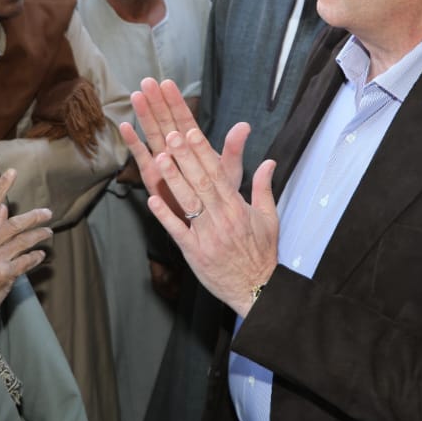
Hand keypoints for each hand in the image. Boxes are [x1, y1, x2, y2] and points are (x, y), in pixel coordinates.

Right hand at [0, 169, 52, 334]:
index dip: (1, 188)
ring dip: (39, 236)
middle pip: (13, 223)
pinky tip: (40, 256)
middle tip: (48, 213)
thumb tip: (1, 206)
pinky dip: (36, 256)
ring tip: (48, 233)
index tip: (12, 171)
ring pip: (23, 240)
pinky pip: (27, 260)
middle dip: (34, 217)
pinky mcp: (4, 275)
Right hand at [119, 78, 247, 216]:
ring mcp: (162, 161)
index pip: (184, 118)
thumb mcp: (229, 172)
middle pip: (165, 121)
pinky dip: (133, 143)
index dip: (176, 101)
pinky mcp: (152, 176)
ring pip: (152, 134)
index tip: (167, 83)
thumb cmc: (219, 195)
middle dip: (156, 102)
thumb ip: (233, 149)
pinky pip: (141, 158)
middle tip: (147, 81)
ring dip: (144, 116)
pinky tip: (125, 127)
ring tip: (136, 96)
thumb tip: (245, 126)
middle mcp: (176, 149)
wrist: (208, 221)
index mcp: (194, 145)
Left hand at [131, 83, 277, 316]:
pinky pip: (179, 232)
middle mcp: (222, 218)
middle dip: (185, 158)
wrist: (257, 288)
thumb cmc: (261, 252)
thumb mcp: (269, 218)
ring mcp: (208, 235)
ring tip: (159, 159)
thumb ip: (264, 187)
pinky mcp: (196, 253)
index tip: (191, 132)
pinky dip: (165, 217)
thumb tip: (269, 162)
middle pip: (201, 182)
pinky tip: (151, 201)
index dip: (203, 152)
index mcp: (237, 207)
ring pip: (189, 203)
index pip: (218, 173)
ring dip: (173, 180)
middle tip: (171, 135)